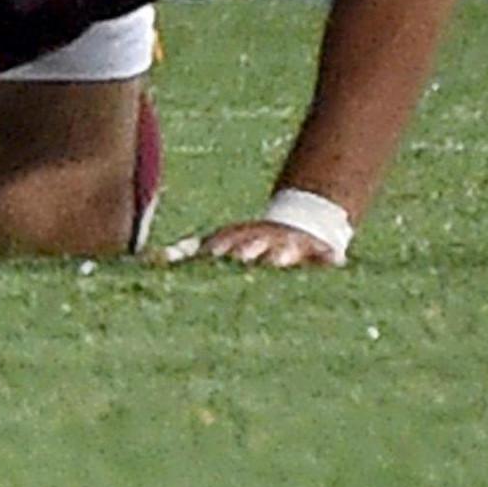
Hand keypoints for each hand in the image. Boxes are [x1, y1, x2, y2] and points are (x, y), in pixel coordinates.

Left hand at [157, 220, 345, 268]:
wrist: (294, 225)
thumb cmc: (246, 247)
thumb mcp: (217, 245)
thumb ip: (185, 254)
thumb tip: (150, 260)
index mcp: (236, 241)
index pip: (223, 246)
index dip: (218, 251)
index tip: (211, 257)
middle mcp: (262, 241)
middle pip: (254, 247)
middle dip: (248, 252)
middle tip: (242, 259)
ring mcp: (289, 246)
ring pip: (287, 250)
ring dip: (283, 255)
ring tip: (282, 260)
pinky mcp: (316, 252)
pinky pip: (326, 256)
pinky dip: (330, 258)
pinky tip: (337, 261)